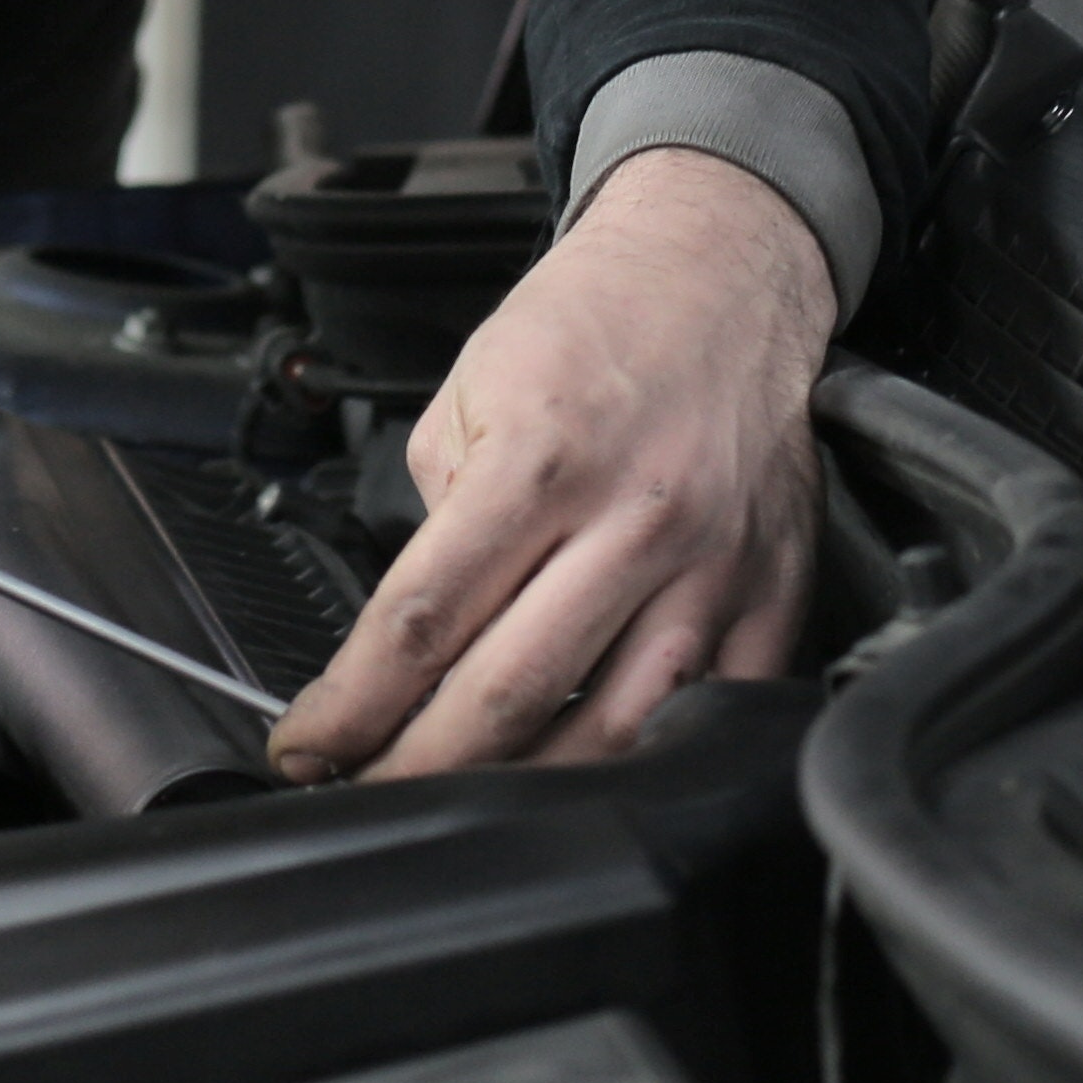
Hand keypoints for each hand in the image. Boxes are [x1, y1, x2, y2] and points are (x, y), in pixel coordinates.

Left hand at [268, 146, 836, 782]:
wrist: (719, 270)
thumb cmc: (592, 325)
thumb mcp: (471, 392)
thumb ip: (442, 518)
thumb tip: (415, 637)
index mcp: (541, 461)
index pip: (422, 621)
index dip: (352, 706)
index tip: (307, 747)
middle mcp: (635, 521)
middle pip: (509, 696)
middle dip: (415, 769)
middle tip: (362, 797)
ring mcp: (714, 567)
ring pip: (614, 732)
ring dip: (523, 797)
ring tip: (462, 811)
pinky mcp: (776, 593)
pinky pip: (713, 715)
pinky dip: (646, 766)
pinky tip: (587, 784)